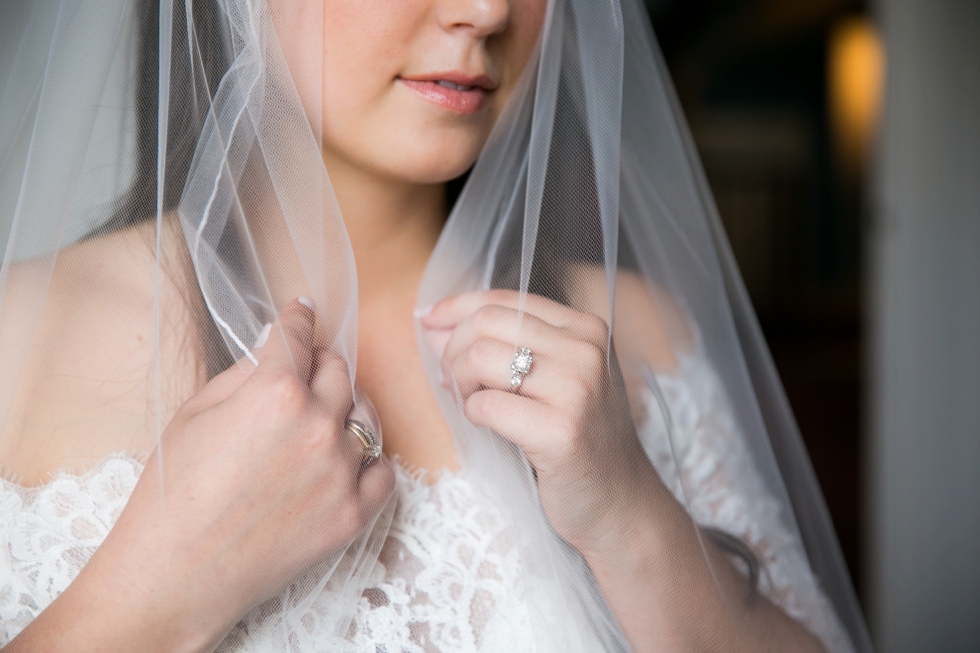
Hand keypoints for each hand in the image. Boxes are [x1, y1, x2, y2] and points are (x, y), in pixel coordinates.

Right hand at [19, 299, 394, 651]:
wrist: (174, 574)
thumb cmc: (173, 493)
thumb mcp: (196, 412)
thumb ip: (245, 372)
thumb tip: (275, 349)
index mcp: (276, 392)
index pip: (299, 338)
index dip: (299, 320)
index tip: (304, 312)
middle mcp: (318, 426)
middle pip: (340, 371)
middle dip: (322, 362)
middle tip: (309, 368)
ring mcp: (341, 472)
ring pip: (367, 416)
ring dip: (348, 407)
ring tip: (327, 414)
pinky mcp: (353, 514)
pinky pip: (382, 470)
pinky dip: (368, 459)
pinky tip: (348, 458)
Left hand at [420, 290, 658, 554]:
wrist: (619, 504)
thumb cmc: (577, 439)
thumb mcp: (554, 377)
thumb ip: (504, 344)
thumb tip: (433, 323)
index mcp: (586, 328)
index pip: (504, 299)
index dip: (457, 308)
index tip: (428, 321)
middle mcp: (587, 351)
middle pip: (486, 324)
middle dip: (453, 350)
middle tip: (452, 381)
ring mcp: (578, 390)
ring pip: (481, 359)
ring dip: (461, 383)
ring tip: (471, 403)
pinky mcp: (562, 432)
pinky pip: (486, 406)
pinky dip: (472, 414)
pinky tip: (486, 425)